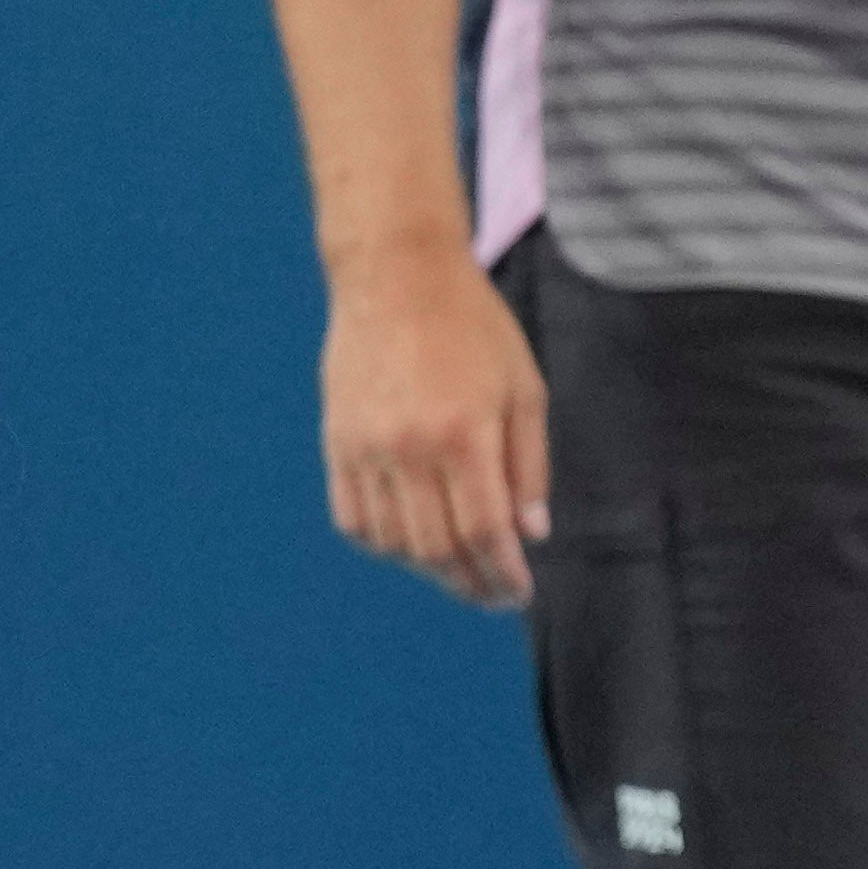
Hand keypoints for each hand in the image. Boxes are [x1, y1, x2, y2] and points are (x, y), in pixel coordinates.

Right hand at [321, 261, 547, 609]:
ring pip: (393, 544)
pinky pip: (354, 520)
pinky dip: (384, 544)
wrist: (395, 275)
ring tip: (457, 568)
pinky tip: (411, 542)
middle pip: (437, 550)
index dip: (504, 574)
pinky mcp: (337, 444)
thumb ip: (529, 465)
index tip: (518, 592)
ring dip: (428, 569)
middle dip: (470, 583)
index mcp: (465, 432)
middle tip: (492, 593)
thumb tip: (530, 534)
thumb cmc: (473, 327)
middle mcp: (410, 447)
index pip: (485, 532)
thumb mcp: (523, 387)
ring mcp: (366, 448)